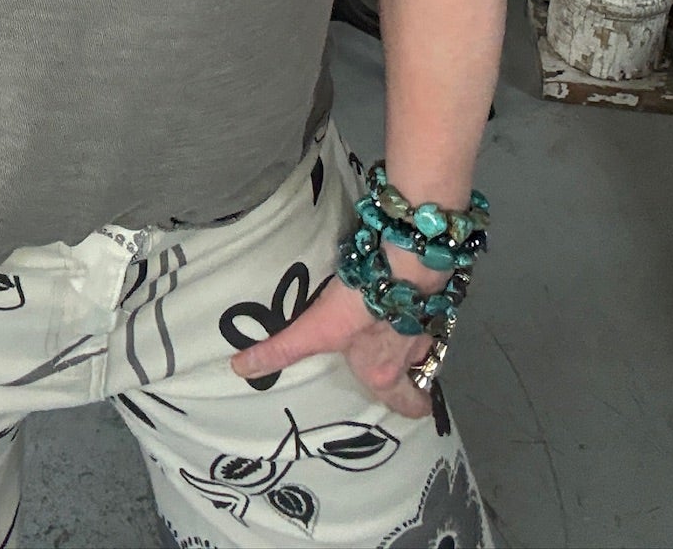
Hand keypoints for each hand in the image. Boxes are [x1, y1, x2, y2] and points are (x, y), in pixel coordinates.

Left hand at [228, 277, 432, 420]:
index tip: (416, 408)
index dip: (413, 407)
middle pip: (423, 374)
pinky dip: (423, 302)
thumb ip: (281, 349)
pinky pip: (431, 305)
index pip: (409, 403)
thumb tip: (238, 369)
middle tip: (409, 367)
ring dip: (416, 335)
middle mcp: (412, 353)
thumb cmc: (357, 310)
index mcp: (384, 372)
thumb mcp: (314, 331)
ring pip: (427, 339)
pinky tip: (409, 289)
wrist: (398, 265)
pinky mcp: (433, 292)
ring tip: (402, 324)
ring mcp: (427, 322)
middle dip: (418, 373)